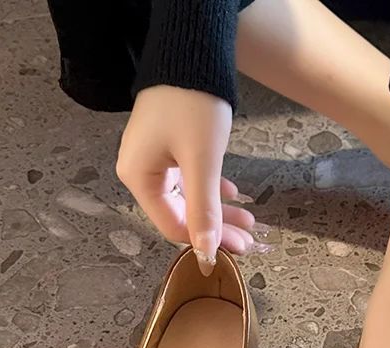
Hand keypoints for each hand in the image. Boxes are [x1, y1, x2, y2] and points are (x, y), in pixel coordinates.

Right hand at [116, 85, 260, 273]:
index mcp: (139, 177)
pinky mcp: (168, 148)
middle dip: (218, 228)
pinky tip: (233, 193)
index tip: (239, 248)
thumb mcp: (201, 162)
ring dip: (219, 210)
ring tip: (249, 218)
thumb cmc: (191, 105)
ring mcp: (154, 159)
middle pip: (182, 214)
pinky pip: (190, 179)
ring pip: (189, 198)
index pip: (172, 226)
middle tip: (249, 238)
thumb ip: (204, 209)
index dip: (206, 241)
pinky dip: (212, 189)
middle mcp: (140, 172)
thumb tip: (207, 251)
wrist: (192, 54)